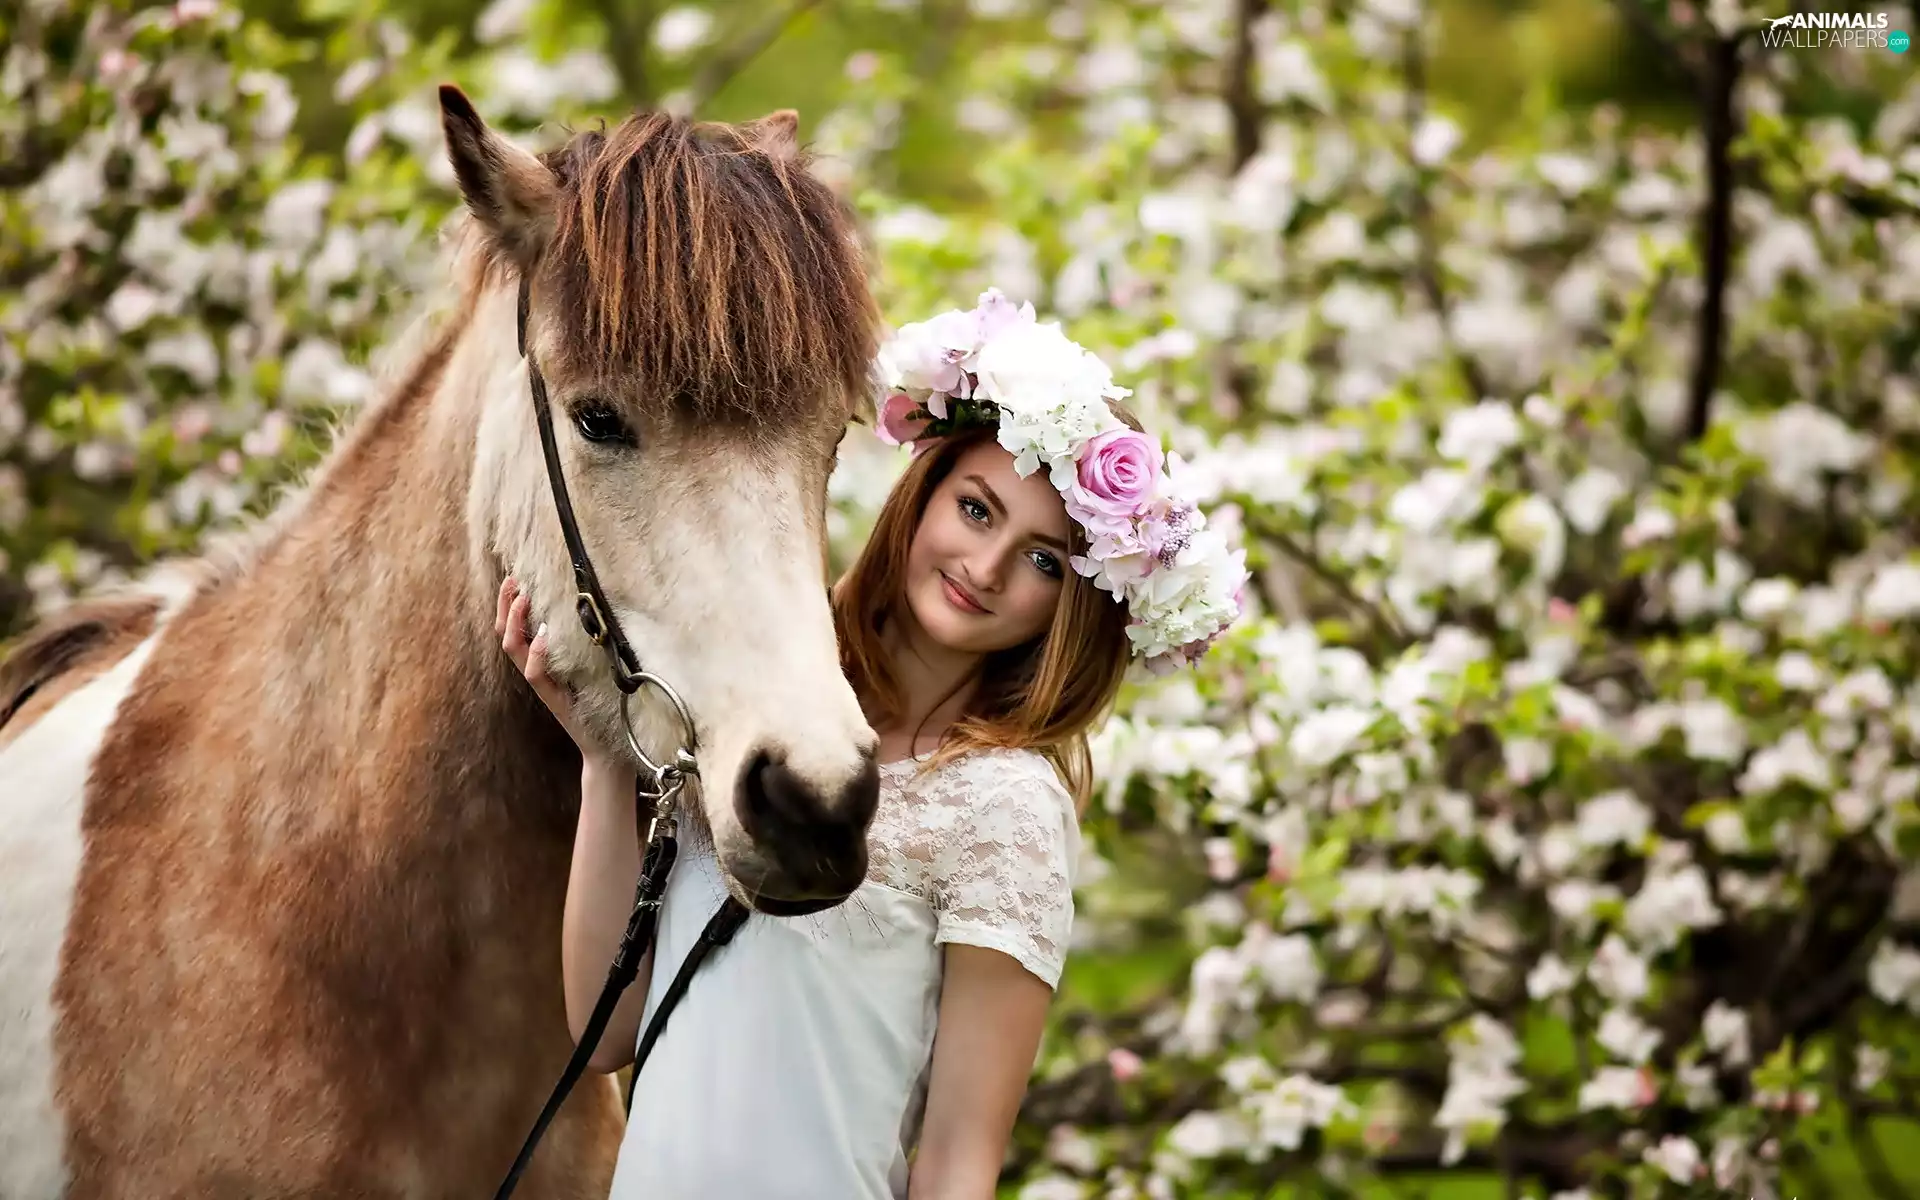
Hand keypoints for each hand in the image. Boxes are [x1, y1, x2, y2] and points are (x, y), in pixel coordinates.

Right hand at [496, 575, 596, 755]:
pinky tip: (545, 634)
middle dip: (505, 605)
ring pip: (514, 650)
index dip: (509, 603)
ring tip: (525, 598)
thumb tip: (592, 608)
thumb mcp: (591, 665)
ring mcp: (542, 685)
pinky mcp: (553, 699)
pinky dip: (538, 652)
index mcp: (541, 661)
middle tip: (513, 580)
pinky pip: (536, 674)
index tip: (514, 577)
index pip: (515, 627)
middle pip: (505, 634)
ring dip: (516, 621)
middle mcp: (536, 671)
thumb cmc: (601, 704)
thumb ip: (582, 643)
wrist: (604, 746)